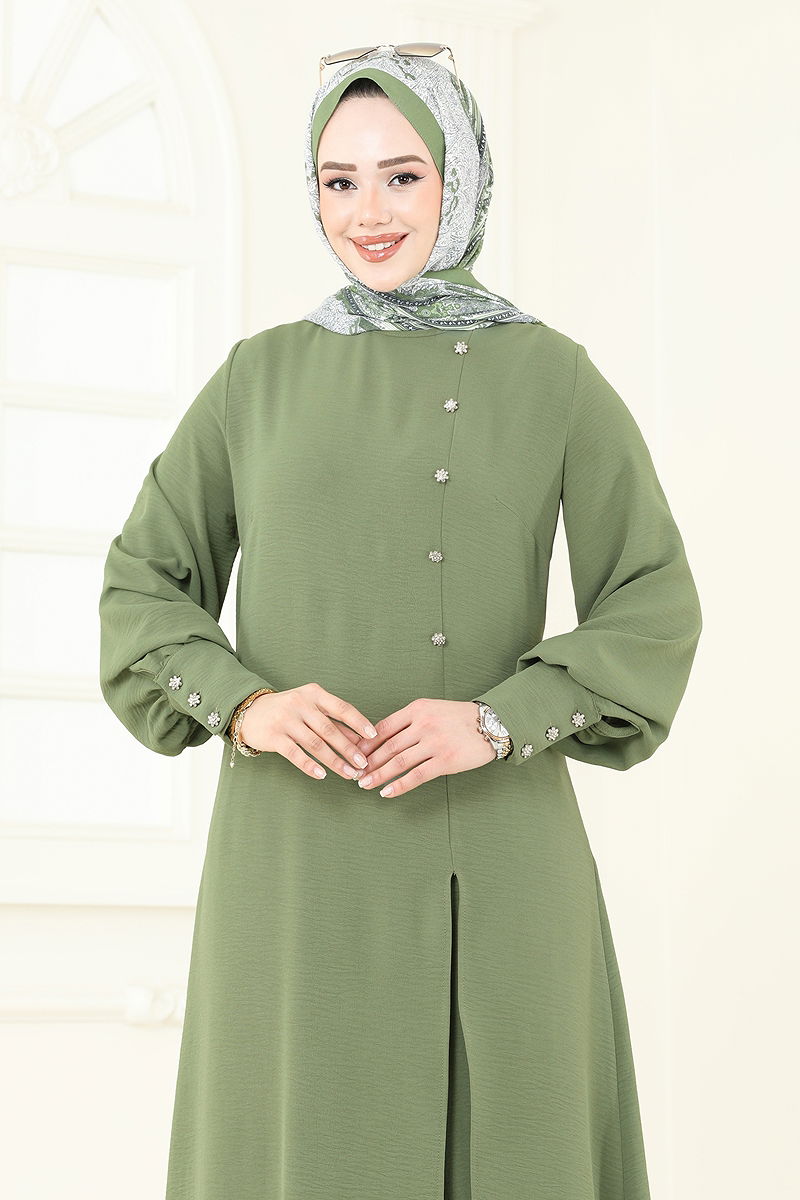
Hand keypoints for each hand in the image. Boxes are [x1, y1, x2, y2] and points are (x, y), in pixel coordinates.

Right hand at [239, 682, 378, 781]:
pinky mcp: (273, 736)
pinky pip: (295, 753)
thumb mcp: (310, 709)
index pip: (341, 708)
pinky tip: (322, 775)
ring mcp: (286, 719)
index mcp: (314, 694)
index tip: (373, 736)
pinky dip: (310, 765)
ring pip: (315, 744)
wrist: (249, 711)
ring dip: (335, 761)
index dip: (359, 722)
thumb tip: (359, 740)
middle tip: (363, 764)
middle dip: (349, 749)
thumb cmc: (287, 711)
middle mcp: (300, 703)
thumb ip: (333, 722)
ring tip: (349, 774)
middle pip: (330, 729)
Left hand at [349, 698, 495, 797]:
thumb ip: (409, 721)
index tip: (353, 753)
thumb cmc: (459, 718)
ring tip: (364, 784)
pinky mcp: (445, 761)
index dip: (366, 742)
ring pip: (398, 762)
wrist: (491, 724)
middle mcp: (423, 724)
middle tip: (354, 773)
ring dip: (378, 775)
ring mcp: (434, 743)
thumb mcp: (432, 709)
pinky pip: (416, 775)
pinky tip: (386, 792)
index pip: (383, 727)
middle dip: (368, 761)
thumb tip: (381, 738)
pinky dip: (399, 785)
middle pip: (388, 746)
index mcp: (417, 709)